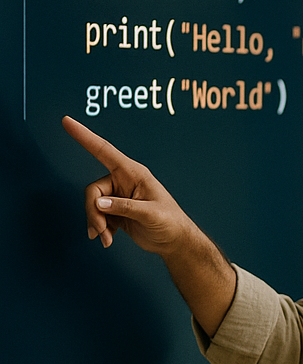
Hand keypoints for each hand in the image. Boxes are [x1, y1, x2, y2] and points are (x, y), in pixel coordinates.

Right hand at [64, 115, 235, 336]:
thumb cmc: (170, 223)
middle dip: (92, 211)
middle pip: (93, 191)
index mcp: (133, 173)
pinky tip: (108, 239)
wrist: (175, 242)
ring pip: (93, 205)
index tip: (67, 121)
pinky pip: (97, 216)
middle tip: (100, 230)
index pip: (104, 151)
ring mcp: (118, 197)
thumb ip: (124, 207)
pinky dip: (100, 228)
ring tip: (105, 238)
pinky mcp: (116, 211)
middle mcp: (123, 181)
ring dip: (96, 223)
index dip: (85, 136)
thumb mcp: (150, 214)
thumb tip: (100, 203)